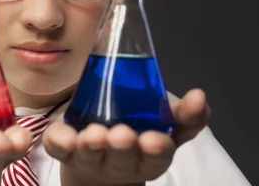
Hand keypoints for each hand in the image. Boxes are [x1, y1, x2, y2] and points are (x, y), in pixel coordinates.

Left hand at [43, 88, 210, 185]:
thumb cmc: (136, 130)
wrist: (98, 152)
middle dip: (122, 147)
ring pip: (90, 156)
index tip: (156, 140)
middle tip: (122, 135)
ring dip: (92, 145)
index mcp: (147, 155)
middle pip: (122, 159)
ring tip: (93, 135)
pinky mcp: (64, 149)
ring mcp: (89, 157)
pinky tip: (63, 138)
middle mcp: (119, 162)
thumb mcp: (165, 123)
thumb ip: (184, 114)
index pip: (156, 157)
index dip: (156, 150)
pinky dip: (60, 143)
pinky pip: (59, 148)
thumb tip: (200, 96)